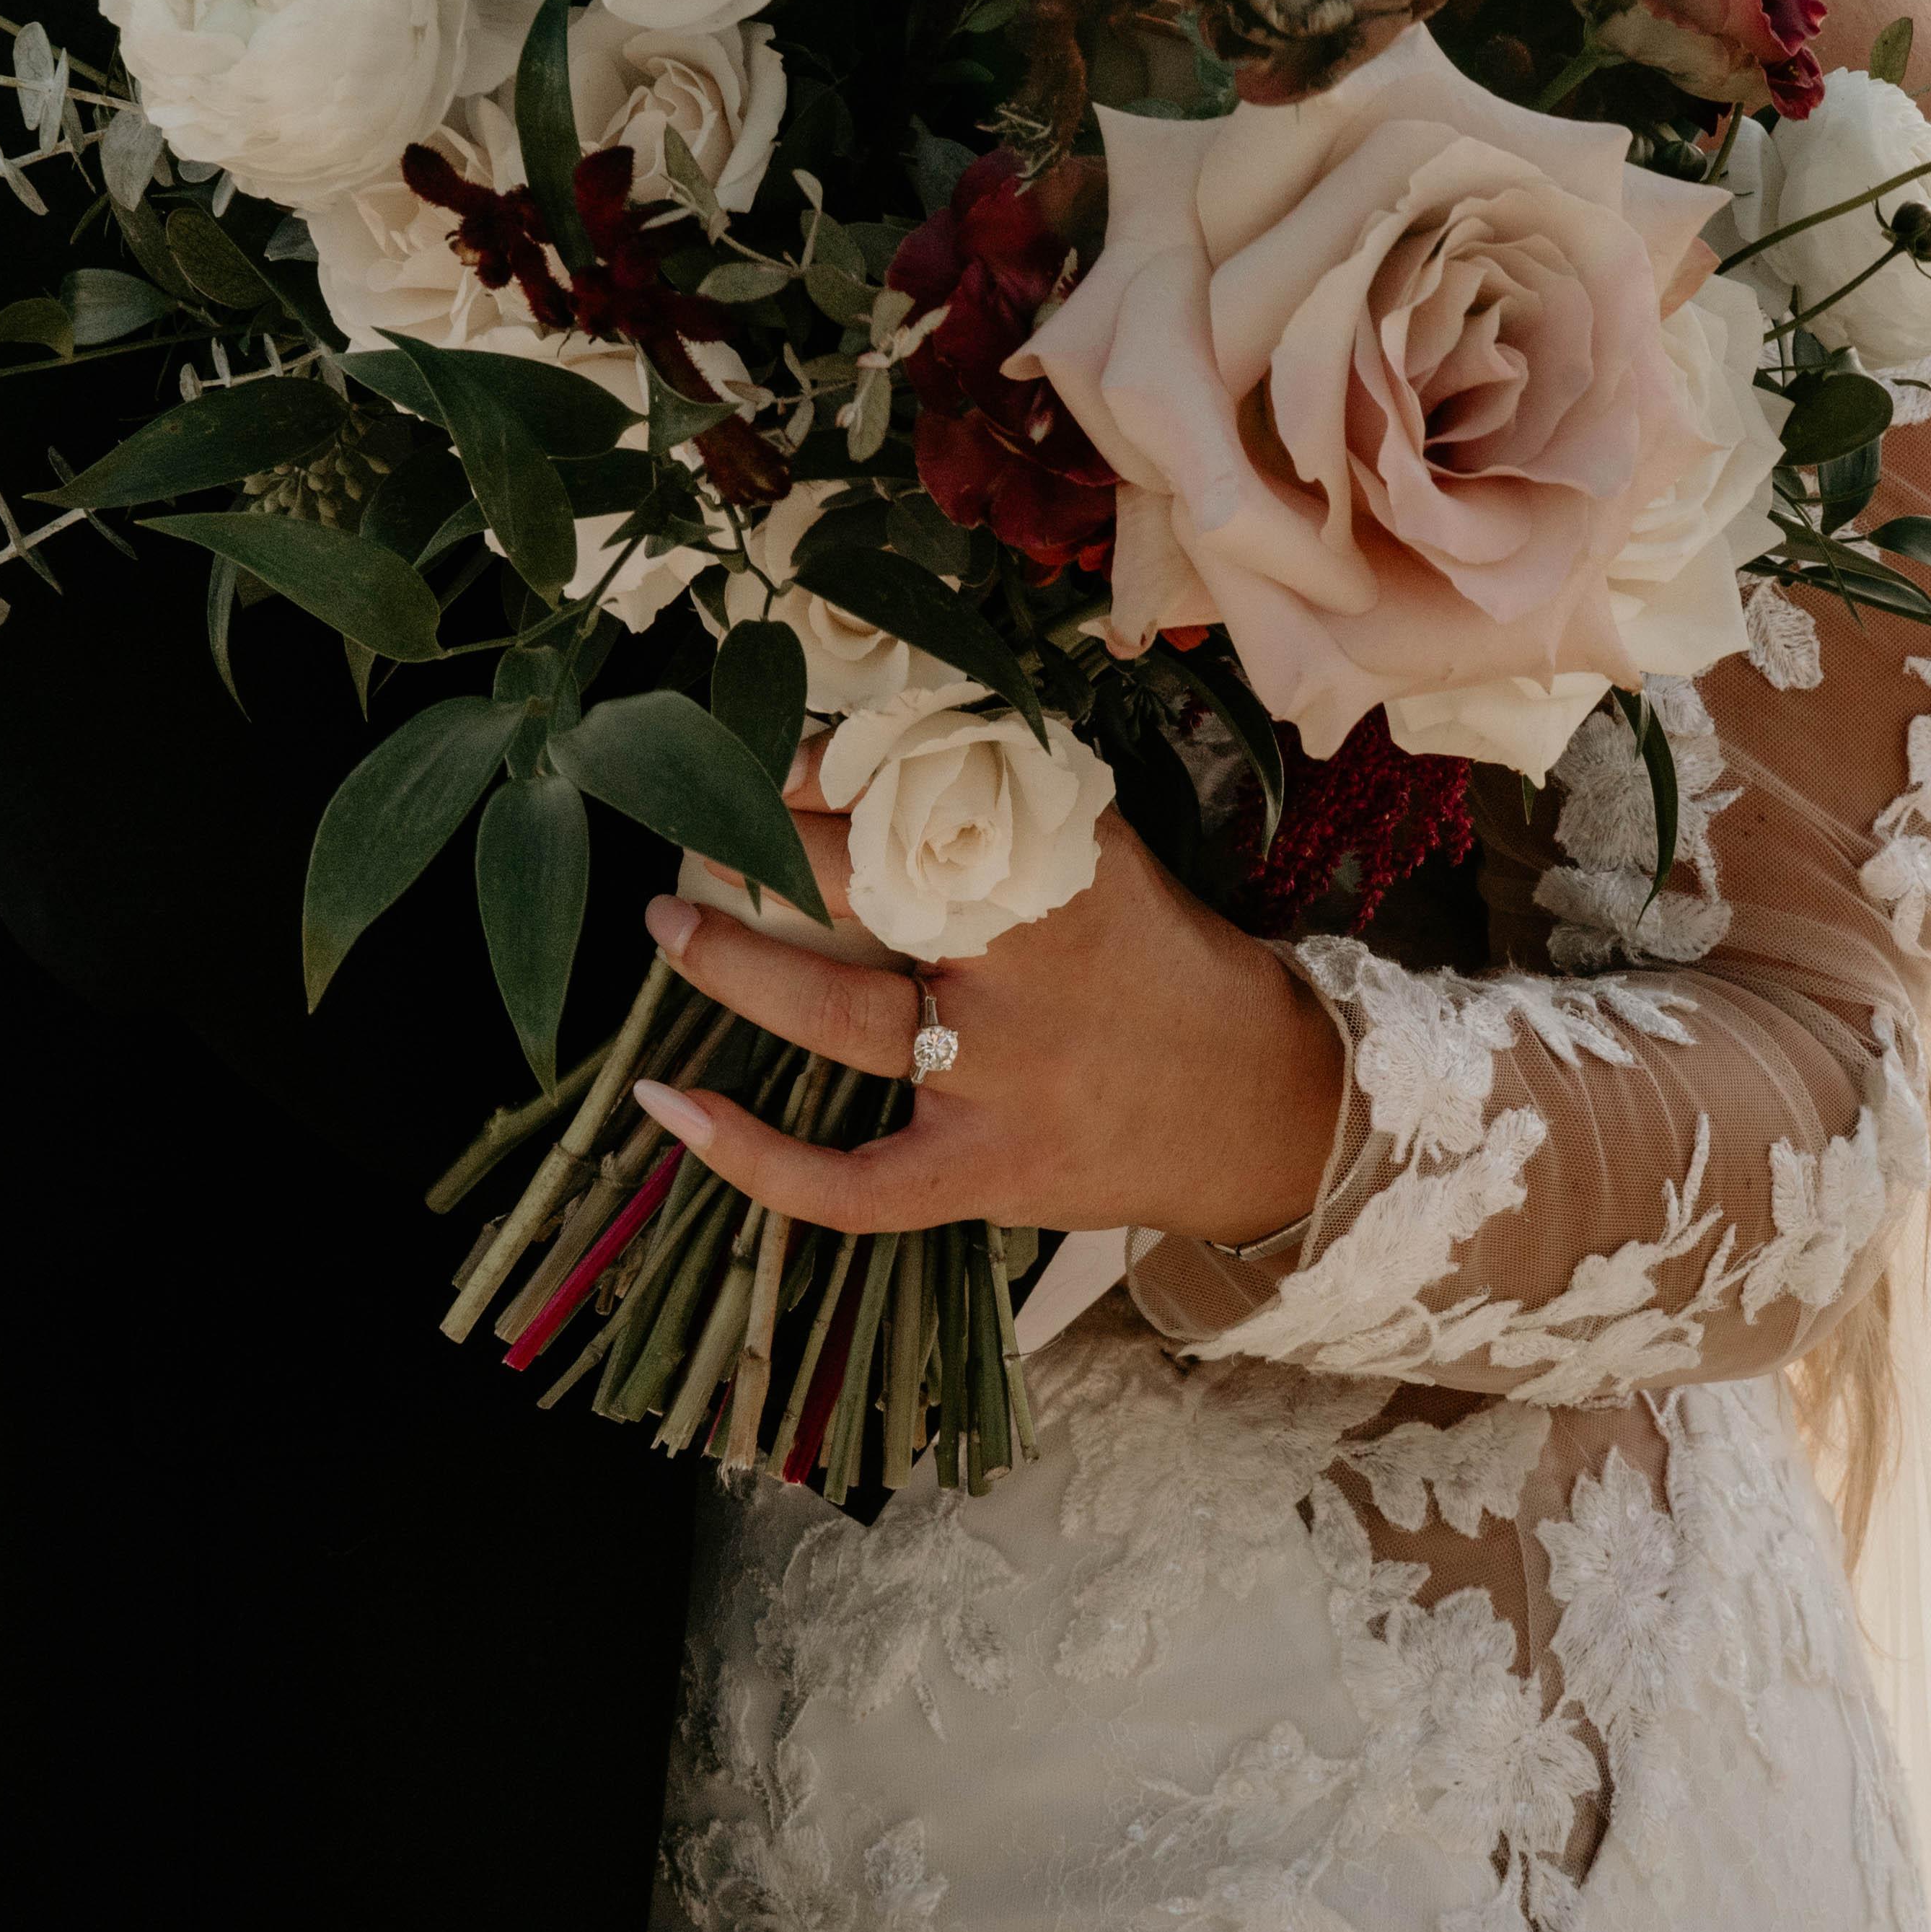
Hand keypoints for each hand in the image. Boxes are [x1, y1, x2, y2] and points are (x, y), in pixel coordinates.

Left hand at [635, 768, 1343, 1248]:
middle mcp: (1022, 976)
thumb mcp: (1104, 861)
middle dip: (762, 852)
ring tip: (670, 921)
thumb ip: (1005, 805)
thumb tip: (869, 746)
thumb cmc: (1161, 968)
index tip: (768, 758)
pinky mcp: (984, 1174)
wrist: (1261, 1107)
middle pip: (862, 894)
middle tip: (697, 823)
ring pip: (834, 1017)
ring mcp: (998, 1084)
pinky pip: (846, 1185)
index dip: (825, 775)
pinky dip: (748, 1156)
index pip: (913, 801)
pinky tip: (669, 1105)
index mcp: (1055, 879)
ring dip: (733, 963)